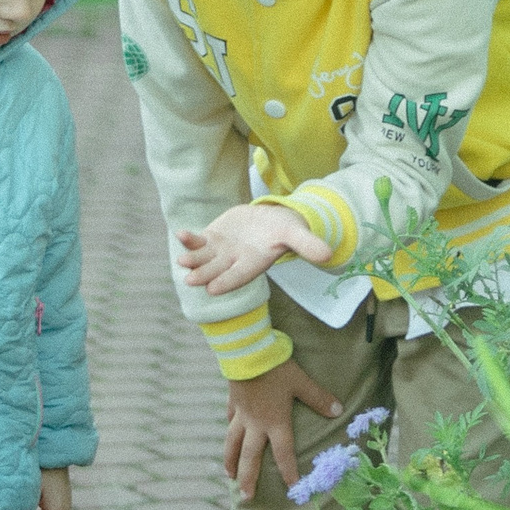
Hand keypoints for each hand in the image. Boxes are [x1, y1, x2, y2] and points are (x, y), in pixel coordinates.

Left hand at [176, 203, 333, 296]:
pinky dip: (189, 239)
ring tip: (182, 261)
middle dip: (204, 275)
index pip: (239, 276)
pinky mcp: (212, 238)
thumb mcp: (296, 234)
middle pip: (217, 270)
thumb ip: (307, 246)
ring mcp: (220, 250)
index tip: (213, 289)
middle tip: (190, 280)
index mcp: (253, 264)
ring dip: (192, 260)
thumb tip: (328, 256)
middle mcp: (234, 261)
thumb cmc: (285, 230)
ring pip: (204, 258)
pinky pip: (198, 241)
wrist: (269, 220)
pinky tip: (181, 235)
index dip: (227, 281)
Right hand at [223, 359, 343, 499]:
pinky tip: (229, 434)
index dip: (288, 471)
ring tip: (229, 476)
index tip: (291, 487)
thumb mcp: (301, 382)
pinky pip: (230, 421)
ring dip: (231, 461)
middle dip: (248, 478)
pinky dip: (230, 430)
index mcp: (275, 422)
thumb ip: (318, 398)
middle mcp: (256, 424)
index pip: (283, 453)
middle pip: (250, 457)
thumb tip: (339, 410)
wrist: (246, 351)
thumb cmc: (276, 368)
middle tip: (247, 497)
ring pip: (232, 443)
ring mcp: (241, 414)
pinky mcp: (233, 402)